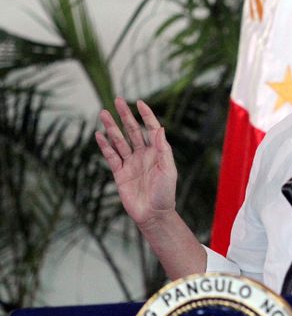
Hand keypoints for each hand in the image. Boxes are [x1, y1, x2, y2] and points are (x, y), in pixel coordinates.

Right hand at [95, 97, 176, 227]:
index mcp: (157, 152)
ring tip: (103, 113)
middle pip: (133, 131)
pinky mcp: (120, 173)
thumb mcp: (168, 170)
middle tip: (117, 100)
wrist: (153, 214)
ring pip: (119, 141)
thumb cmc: (165, 193)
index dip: (146, 116)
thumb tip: (160, 128)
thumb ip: (163, 149)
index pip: (151, 129)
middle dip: (125, 116)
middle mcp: (144, 155)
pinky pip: (111, 157)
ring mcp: (131, 163)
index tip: (139, 102)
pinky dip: (105, 146)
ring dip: (112, 128)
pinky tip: (99, 135)